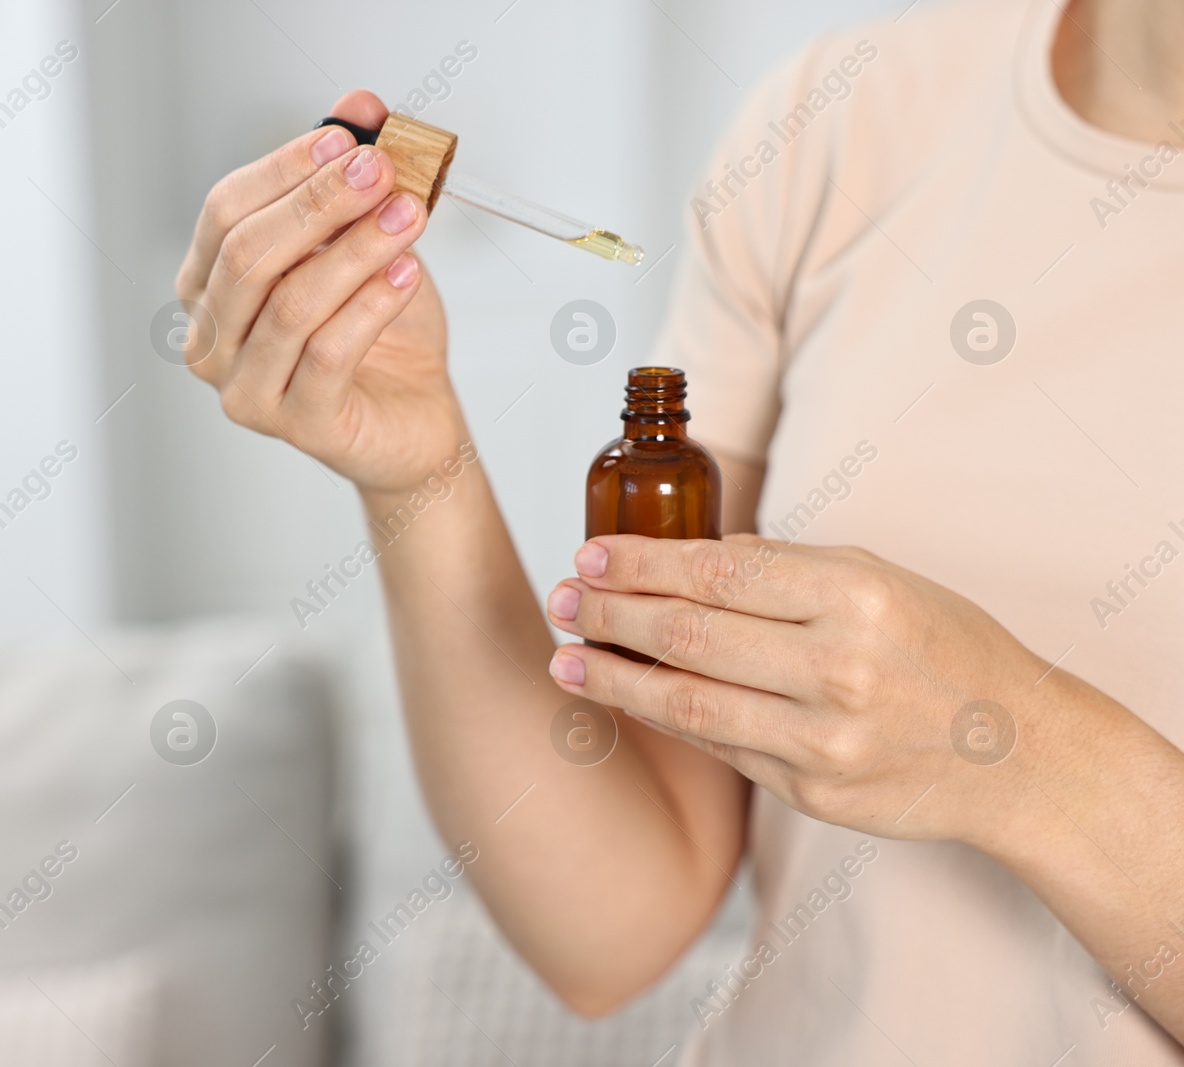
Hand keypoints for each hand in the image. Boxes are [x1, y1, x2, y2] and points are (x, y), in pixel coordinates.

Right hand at [174, 90, 463, 492]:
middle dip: (319, 203)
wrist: (413, 417)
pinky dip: (370, 306)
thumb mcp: (366, 241)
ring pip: (291, 304)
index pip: (225, 212)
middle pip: (249, 255)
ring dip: (356, 250)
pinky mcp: (297, 425)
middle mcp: (213, 340)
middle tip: (379, 172)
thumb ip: (352, 176)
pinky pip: (327, 354)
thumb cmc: (380, 337)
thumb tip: (359, 106)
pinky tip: (405, 275)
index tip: (344, 141)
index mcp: (210, 288)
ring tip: (406, 218)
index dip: (284, 169)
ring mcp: (246, 389)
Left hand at [543, 534, 1059, 846]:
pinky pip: (717, 746)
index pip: (718, 569)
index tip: (591, 553)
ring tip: (564, 659)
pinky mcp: (811, 790)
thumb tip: (692, 557)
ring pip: (688, 701)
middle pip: (689, 634)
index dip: (641, 562)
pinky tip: (624, 697)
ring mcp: (823, 736)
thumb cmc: (945, 649)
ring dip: (613, 677)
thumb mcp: (883, 580)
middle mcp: (839, 666)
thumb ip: (788, 568)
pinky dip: (662, 718)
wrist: (1018, 755)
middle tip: (563, 598)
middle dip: (610, 613)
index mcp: (856, 595)